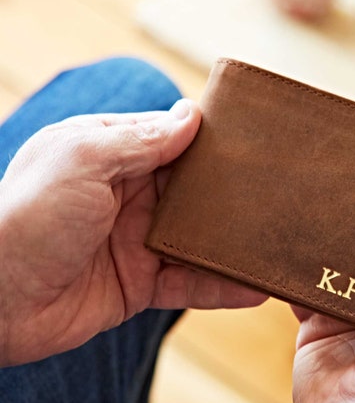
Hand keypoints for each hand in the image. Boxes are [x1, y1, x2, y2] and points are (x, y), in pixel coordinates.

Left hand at [0, 100, 265, 365]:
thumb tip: (191, 114)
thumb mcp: (82, 160)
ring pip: (200, 238)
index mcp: (113, 154)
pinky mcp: (142, 284)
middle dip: (234, 192)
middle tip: (282, 192)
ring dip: (235, 243)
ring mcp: (139, 241)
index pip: (175, 139)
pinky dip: (222, 287)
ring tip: (277, 241)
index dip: (213, 139)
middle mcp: (131, 195)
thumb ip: (139, 139)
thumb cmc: (25, 217)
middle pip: (195, 190)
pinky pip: (191, 284)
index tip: (256, 140)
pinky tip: (256, 288)